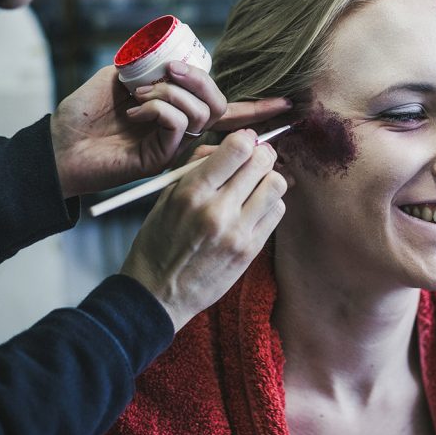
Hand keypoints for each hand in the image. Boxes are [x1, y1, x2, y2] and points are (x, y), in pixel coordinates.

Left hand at [50, 62, 290, 197]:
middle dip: (201, 82)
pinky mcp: (160, 160)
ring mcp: (172, 148)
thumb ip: (151, 65)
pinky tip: (137, 110)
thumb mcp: (120, 76)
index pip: (225, 110)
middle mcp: (180, 132)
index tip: (286, 102)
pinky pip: (180, 126)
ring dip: (173, 93)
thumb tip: (175, 60)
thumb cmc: (84, 113)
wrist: (57, 144)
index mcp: (176, 112)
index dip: (257, 107)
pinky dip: (162, 108)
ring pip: (202, 115)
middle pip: (220, 107)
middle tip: (171, 72)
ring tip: (140, 96)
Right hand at [120, 130, 286, 330]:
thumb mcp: (165, 196)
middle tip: (256, 159)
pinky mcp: (250, 250)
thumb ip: (197, 166)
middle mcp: (217, 210)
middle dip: (262, 155)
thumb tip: (234, 144)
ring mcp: (237, 232)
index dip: (246, 140)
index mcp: (191, 192)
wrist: (158, 294)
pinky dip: (270, 203)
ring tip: (256, 185)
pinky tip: (255, 207)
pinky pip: (277, 212)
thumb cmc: (158, 242)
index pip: (236, 149)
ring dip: (269, 178)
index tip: (245, 143)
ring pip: (276, 185)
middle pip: (261, 163)